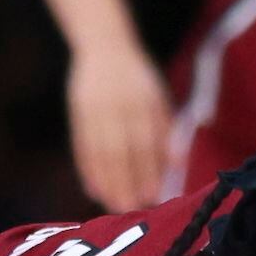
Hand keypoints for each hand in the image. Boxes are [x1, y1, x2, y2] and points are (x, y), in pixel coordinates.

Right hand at [67, 38, 172, 212]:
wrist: (105, 46)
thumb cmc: (139, 80)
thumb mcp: (158, 98)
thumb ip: (167, 130)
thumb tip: (177, 165)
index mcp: (143, 100)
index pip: (147, 141)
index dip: (149, 170)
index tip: (154, 196)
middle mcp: (118, 104)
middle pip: (120, 150)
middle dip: (125, 181)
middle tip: (130, 209)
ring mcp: (94, 107)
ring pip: (99, 151)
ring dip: (105, 181)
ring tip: (110, 205)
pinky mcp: (77, 111)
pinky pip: (81, 145)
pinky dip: (86, 169)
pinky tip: (92, 189)